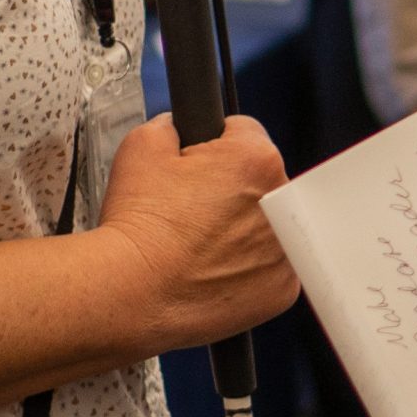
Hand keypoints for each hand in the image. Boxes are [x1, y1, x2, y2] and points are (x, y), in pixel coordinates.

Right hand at [98, 114, 296, 350]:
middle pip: (260, 182)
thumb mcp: (142, 145)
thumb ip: (172, 124)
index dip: (213, 146)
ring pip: (265, 226)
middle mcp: (282, 204)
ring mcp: (285, 251)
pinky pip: (268, 268)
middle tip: (191, 208)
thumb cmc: (139, 224)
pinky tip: (212, 268)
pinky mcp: (280, 290)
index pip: (244, 133)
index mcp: (257, 160)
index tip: (197, 166)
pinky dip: (246, 268)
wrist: (131, 291)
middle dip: (231, 188)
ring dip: (242, 228)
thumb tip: (178, 127)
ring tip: (199, 241)